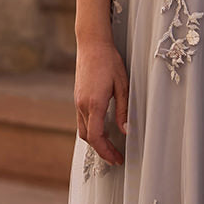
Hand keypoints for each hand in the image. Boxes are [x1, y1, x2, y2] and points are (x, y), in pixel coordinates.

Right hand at [75, 37, 128, 165]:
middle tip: (116, 158)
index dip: (107, 152)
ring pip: (83, 130)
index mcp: (93, 104)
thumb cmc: (109, 61)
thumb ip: (123, 110)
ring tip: (110, 147)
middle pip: (88, 137)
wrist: (91, 44)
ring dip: (96, 142)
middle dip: (102, 151)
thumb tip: (126, 131)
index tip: (117, 159)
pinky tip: (103, 130)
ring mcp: (77, 101)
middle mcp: (82, 105)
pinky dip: (92, 130)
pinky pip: (82, 120)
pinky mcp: (78, 97)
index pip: (96, 137)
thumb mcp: (122, 85)